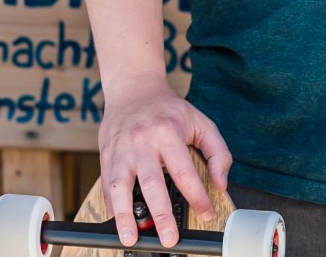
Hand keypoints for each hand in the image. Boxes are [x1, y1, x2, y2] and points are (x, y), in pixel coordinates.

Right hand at [97, 78, 232, 248]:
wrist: (133, 87)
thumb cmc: (169, 109)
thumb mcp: (201, 122)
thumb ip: (217, 152)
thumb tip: (220, 184)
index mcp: (168, 132)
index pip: (184, 171)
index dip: (197, 196)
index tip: (206, 213)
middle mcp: (142, 141)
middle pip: (151, 182)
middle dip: (160, 214)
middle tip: (169, 237)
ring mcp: (120, 148)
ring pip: (120, 185)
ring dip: (124, 215)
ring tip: (130, 237)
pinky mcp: (105, 154)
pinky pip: (107, 183)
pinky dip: (112, 204)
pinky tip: (118, 220)